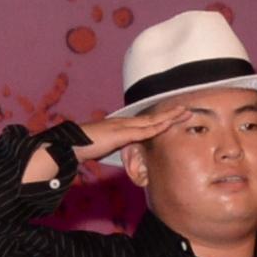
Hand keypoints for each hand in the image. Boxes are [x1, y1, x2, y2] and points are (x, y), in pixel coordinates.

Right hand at [21, 105, 182, 185]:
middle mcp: (125, 122)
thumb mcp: (103, 146)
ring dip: (170, 116)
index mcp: (121, 125)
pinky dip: (158, 126)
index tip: (175, 115)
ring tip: (185, 112)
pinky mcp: (122, 134)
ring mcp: (124, 127)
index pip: (146, 121)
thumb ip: (113, 145)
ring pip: (152, 120)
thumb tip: (117, 148)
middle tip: (187, 108)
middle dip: (171, 113)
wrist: (70, 144)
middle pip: (153, 117)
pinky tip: (169, 123)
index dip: (161, 117)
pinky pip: (144, 130)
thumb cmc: (83, 146)